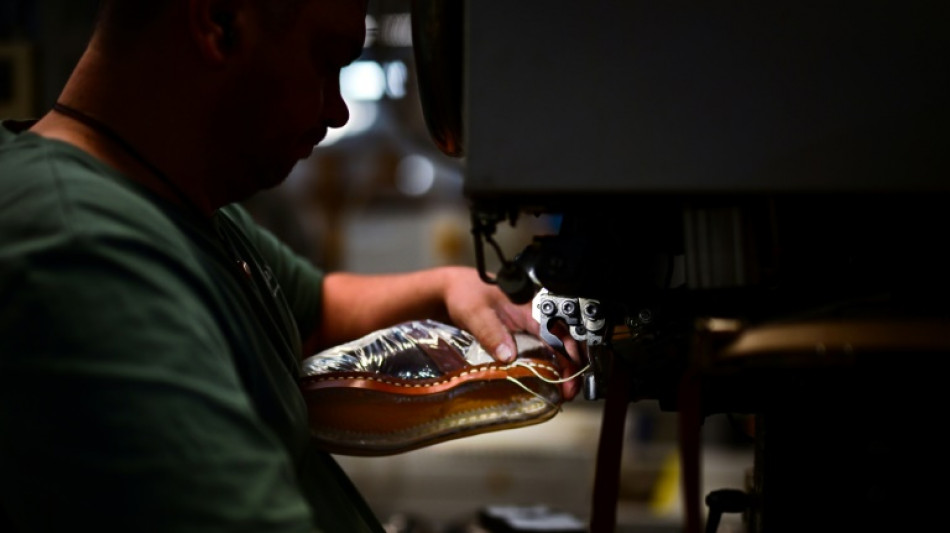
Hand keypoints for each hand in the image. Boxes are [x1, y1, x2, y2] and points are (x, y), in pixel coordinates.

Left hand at [439, 267, 583, 400]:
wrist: (452, 292)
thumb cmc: (465, 294)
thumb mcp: (475, 312)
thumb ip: (491, 332)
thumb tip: (508, 356)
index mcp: (531, 307)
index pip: (559, 331)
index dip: (569, 353)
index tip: (569, 374)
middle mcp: (535, 317)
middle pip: (564, 342)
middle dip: (572, 366)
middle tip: (569, 391)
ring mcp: (529, 328)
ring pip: (555, 349)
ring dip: (562, 369)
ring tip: (563, 392)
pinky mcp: (521, 337)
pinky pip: (541, 352)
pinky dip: (548, 368)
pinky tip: (548, 382)